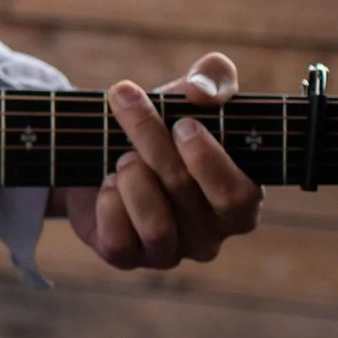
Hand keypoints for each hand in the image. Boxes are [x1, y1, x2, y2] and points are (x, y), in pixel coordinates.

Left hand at [53, 51, 262, 269]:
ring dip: (132, 177)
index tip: (182, 122)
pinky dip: (109, 204)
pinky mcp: (127, 258)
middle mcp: (210, 235)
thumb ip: (212, 79)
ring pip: (156, 225)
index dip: (208, 160)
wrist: (100, 149)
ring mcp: (170, 252)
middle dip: (151, 139)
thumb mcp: (187, 95)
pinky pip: (120, 243)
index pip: (238, 197)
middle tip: (128, 101)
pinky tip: (108, 184)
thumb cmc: (161, 126)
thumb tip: (205, 88)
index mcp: (238, 200)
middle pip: (185, 193)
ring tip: (123, 155)